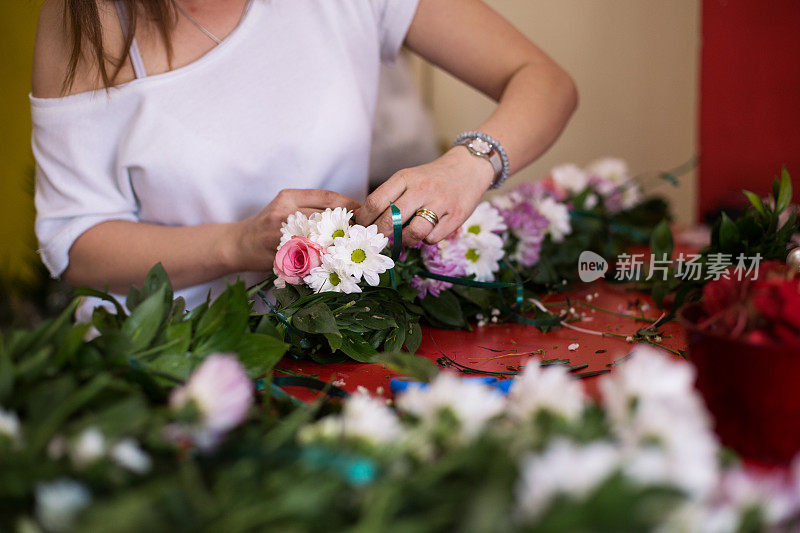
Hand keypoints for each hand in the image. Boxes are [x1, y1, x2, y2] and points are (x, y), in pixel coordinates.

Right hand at [230, 189, 359, 270]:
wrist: (238, 245)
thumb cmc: (268, 226)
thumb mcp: (286, 207)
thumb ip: (312, 207)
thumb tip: (351, 214)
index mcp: (288, 196)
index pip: (327, 197)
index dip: (350, 206)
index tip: (364, 214)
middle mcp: (284, 212)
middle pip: (327, 217)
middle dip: (348, 227)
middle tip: (363, 235)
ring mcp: (281, 234)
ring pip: (321, 238)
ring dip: (340, 245)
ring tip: (353, 249)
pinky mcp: (280, 254)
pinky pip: (308, 257)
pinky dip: (324, 260)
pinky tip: (335, 263)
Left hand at [355, 147, 494, 245]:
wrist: (468, 168)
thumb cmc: (431, 178)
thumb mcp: (408, 178)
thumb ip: (388, 196)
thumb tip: (361, 218)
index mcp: (405, 178)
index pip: (375, 202)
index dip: (364, 220)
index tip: (362, 228)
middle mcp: (422, 189)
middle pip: (391, 220)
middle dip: (380, 234)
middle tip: (378, 238)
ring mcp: (440, 203)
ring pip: (413, 232)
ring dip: (404, 240)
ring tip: (403, 238)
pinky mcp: (456, 216)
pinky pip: (432, 238)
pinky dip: (426, 239)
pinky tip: (427, 231)